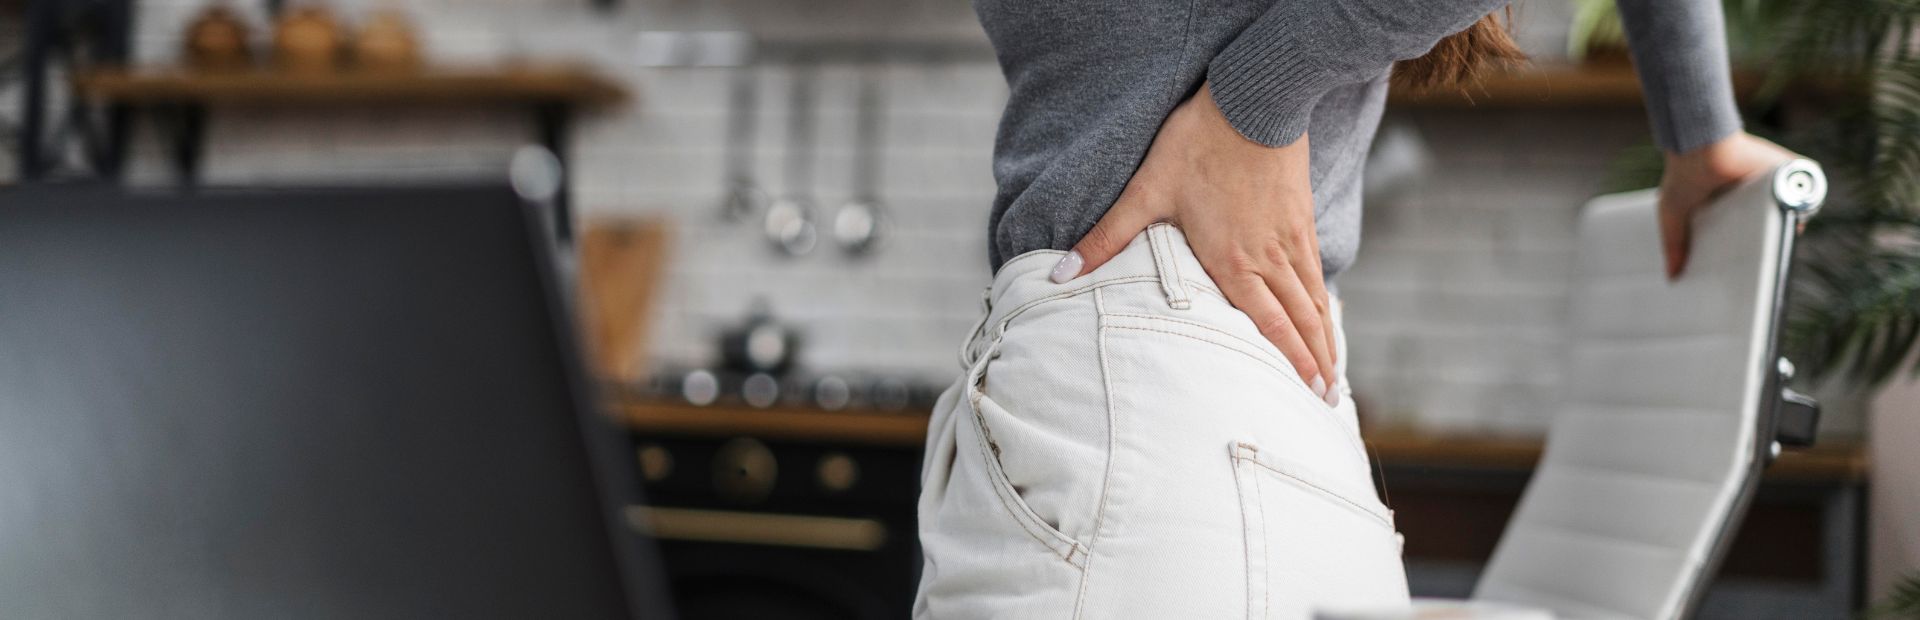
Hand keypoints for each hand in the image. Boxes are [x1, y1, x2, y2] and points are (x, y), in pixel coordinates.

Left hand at [1049, 83, 1339, 405]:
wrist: (1255, 97)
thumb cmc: (1198, 143)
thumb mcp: (1146, 190)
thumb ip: (1106, 237)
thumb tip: (1061, 274)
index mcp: (1233, 262)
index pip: (1268, 326)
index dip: (1290, 362)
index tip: (1307, 394)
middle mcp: (1268, 258)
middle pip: (1300, 322)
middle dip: (1316, 365)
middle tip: (1328, 401)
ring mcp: (1290, 239)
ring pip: (1314, 301)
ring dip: (1327, 339)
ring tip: (1333, 374)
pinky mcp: (1300, 219)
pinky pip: (1317, 273)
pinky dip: (1326, 302)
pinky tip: (1328, 315)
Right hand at [1658, 132, 1797, 277]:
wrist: (1700, 150)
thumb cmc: (1681, 176)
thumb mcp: (1673, 214)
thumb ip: (1674, 244)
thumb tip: (1672, 276)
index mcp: (1732, 202)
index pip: (1750, 228)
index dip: (1751, 246)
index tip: (1746, 266)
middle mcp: (1755, 192)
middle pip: (1773, 220)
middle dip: (1773, 239)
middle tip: (1764, 262)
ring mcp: (1773, 181)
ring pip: (1794, 207)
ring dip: (1792, 223)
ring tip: (1781, 246)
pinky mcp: (1788, 169)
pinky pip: (1809, 188)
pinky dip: (1808, 205)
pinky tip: (1797, 223)